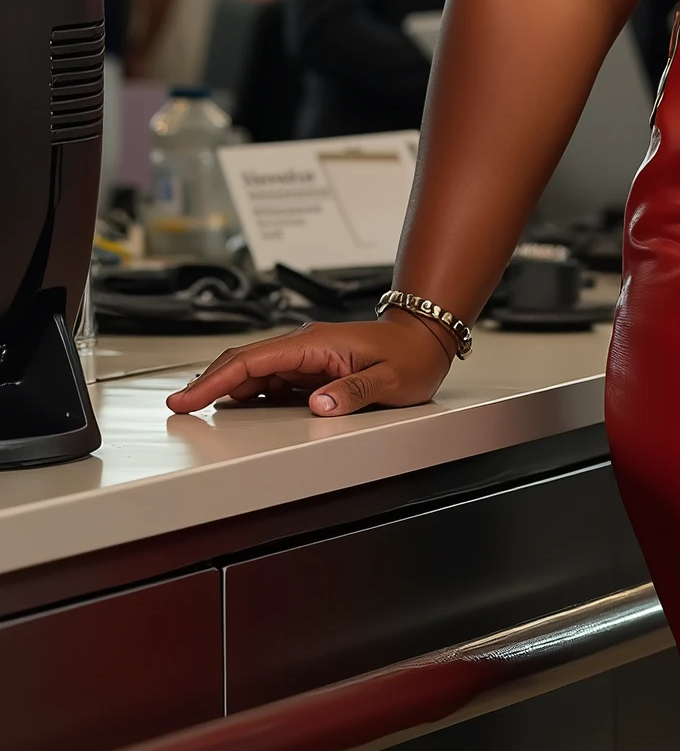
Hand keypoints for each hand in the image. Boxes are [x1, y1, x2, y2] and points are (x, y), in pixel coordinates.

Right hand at [166, 314, 453, 418]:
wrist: (426, 339)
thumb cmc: (411, 356)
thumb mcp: (390, 380)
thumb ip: (354, 392)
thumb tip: (318, 405)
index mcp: (315, 344)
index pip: (252, 360)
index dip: (216, 380)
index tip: (190, 398)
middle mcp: (305, 347)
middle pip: (244, 363)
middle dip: (209, 384)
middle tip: (181, 408)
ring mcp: (307, 358)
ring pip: (255, 372)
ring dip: (226, 390)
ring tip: (199, 412)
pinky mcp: (312, 369)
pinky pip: (273, 381)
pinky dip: (250, 394)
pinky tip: (237, 409)